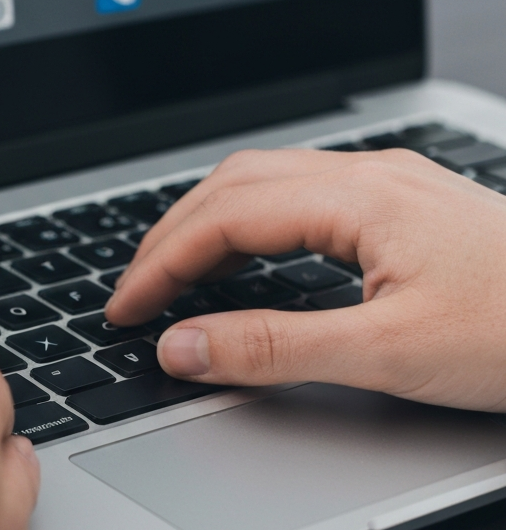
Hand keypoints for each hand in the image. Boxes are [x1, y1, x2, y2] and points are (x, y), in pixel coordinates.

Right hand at [106, 148, 505, 411]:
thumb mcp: (390, 353)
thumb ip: (273, 348)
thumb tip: (185, 346)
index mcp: (359, 197)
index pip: (224, 217)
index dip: (162, 263)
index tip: (127, 308)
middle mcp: (368, 176)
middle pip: (233, 183)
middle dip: (172, 235)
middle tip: (136, 292)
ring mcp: (388, 183)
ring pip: (264, 180)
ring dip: (207, 221)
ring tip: (175, 271)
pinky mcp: (402, 204)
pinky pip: (299, 193)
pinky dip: (249, 222)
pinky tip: (247, 253)